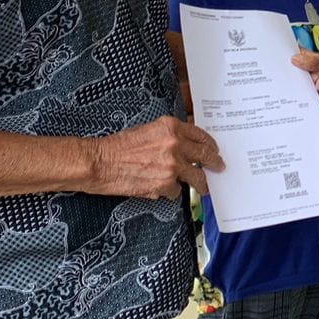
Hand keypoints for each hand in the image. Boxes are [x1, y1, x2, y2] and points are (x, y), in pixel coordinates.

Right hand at [88, 116, 222, 199]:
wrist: (99, 162)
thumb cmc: (117, 146)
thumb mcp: (147, 130)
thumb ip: (168, 136)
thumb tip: (185, 145)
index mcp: (171, 127)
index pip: (199, 135)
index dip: (210, 144)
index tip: (214, 150)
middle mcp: (175, 144)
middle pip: (204, 155)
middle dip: (214, 163)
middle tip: (219, 168)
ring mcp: (172, 166)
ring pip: (195, 177)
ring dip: (199, 183)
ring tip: (203, 187)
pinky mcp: (165, 184)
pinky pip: (176, 190)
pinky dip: (170, 190)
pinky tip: (159, 188)